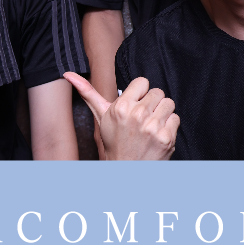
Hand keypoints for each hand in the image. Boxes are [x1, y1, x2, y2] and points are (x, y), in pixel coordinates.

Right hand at [64, 72, 178, 160]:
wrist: (126, 170)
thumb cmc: (114, 142)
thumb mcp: (101, 117)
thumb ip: (87, 93)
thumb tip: (68, 74)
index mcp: (121, 107)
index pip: (143, 82)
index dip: (140, 93)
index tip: (136, 104)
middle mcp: (137, 115)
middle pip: (158, 92)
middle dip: (152, 104)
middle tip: (143, 118)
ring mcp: (153, 127)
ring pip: (169, 103)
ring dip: (163, 113)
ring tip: (151, 125)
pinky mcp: (166, 138)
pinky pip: (176, 118)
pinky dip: (170, 126)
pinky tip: (158, 135)